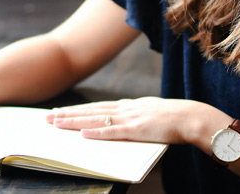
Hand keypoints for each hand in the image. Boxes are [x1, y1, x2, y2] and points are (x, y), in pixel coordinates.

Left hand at [45, 96, 210, 143]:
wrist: (191, 117)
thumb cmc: (174, 118)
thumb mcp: (150, 112)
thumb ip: (135, 116)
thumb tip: (123, 121)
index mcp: (128, 105)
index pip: (96, 107)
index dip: (77, 110)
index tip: (60, 111)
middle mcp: (125, 109)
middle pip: (90, 111)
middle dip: (68, 114)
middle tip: (48, 117)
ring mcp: (129, 118)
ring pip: (96, 119)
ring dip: (75, 121)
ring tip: (57, 123)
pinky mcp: (136, 130)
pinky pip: (112, 132)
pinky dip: (96, 132)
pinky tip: (83, 133)